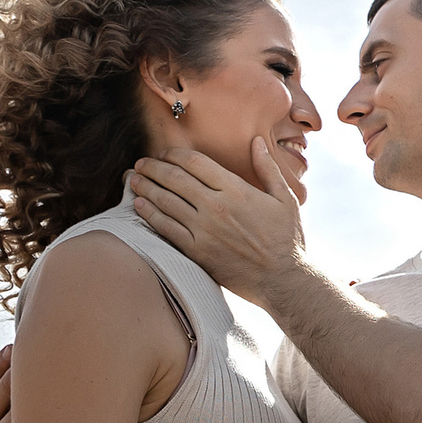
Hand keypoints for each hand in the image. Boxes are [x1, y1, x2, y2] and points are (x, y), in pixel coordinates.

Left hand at [127, 140, 307, 304]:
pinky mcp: (197, 251)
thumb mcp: (285, 199)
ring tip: (134, 179)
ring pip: (165, 201)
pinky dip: (149, 214)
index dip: (173, 154)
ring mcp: (204, 230)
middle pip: (173, 178)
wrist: (284, 280)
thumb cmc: (287, 240)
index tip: (165, 153)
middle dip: (153, 167)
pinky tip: (140, 205)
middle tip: (141, 164)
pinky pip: (165, 228)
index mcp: (235, 189)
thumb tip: (257, 142)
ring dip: (145, 187)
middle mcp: (216, 206)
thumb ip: (268, 168)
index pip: (193, 162)